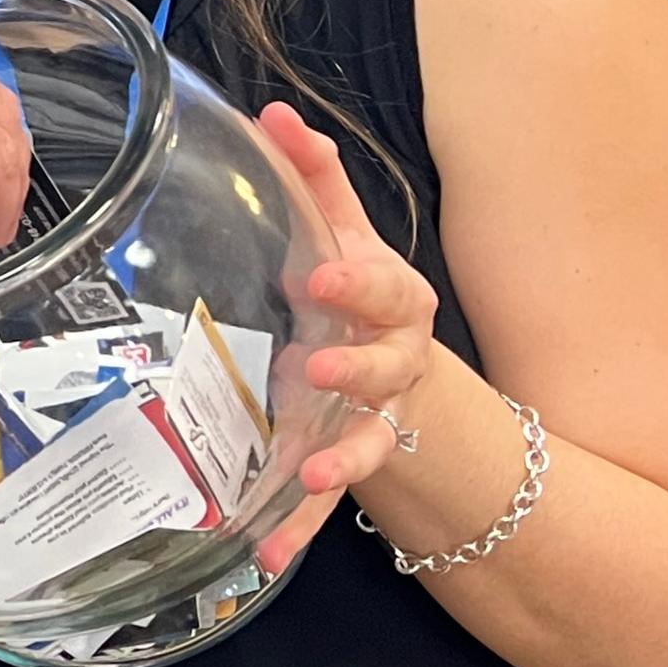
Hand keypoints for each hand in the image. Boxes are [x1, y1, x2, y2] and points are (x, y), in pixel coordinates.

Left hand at [260, 102, 440, 497]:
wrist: (402, 379)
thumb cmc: (359, 292)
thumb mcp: (342, 233)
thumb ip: (312, 177)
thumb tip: (271, 111)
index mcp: (393, 300)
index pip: (383, 286)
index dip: (358, 282)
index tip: (320, 276)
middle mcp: (393, 362)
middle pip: (387, 364)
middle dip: (358, 367)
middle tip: (319, 370)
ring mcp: (375, 420)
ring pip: (367, 441)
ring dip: (341, 460)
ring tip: (310, 475)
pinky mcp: (344, 464)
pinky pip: (324, 505)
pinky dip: (297, 529)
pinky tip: (265, 555)